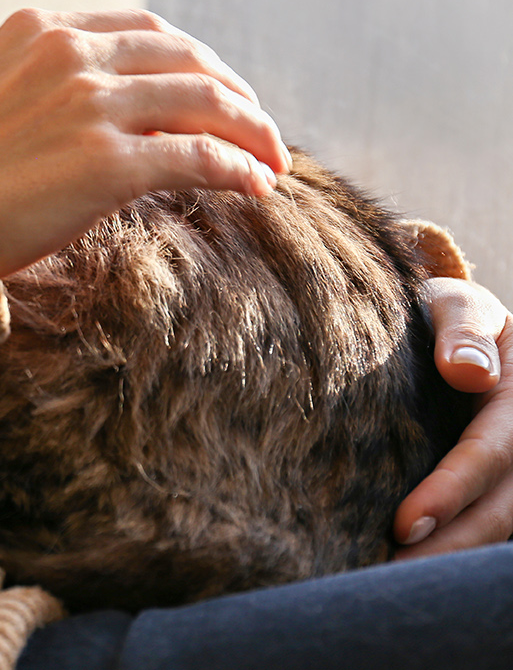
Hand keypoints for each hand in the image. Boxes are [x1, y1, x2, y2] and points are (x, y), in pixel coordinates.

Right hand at [0, 8, 290, 275]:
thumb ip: (48, 84)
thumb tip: (111, 111)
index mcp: (40, 28)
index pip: (146, 30)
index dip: (195, 59)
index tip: (217, 88)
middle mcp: (70, 54)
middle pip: (186, 57)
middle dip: (235, 90)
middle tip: (258, 126)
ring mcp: (90, 106)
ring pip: (205, 101)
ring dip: (251, 130)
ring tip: (271, 160)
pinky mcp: (107, 164)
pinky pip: (199, 156)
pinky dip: (238, 167)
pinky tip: (255, 185)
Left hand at [395, 277, 512, 558]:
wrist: (455, 329)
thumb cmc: (446, 316)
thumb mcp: (458, 307)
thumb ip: (464, 330)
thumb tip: (467, 373)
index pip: (487, 457)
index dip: (448, 493)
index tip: (402, 524)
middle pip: (500, 511)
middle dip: (447, 548)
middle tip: (390, 577)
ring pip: (501, 530)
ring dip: (451, 560)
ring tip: (394, 584)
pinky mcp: (501, 490)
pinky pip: (491, 525)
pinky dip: (455, 551)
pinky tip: (410, 572)